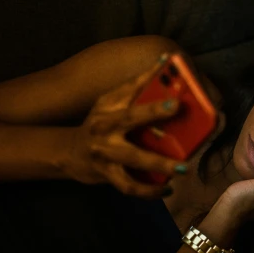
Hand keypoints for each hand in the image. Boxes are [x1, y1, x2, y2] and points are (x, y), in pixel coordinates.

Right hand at [62, 53, 214, 198]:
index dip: (148, 74)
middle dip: (152, 111)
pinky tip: (168, 188)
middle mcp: (105, 125)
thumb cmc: (102, 125)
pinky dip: (150, 191)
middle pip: (130, 117)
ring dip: (159, 164)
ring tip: (183, 168)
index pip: (129, 86)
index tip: (168, 62)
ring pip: (133, 158)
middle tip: (175, 107)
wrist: (70, 152)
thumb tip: (169, 72)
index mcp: (109, 105)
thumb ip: (137, 94)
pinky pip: (130, 186)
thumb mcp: (112, 106)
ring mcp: (104, 151)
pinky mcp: (106, 173)